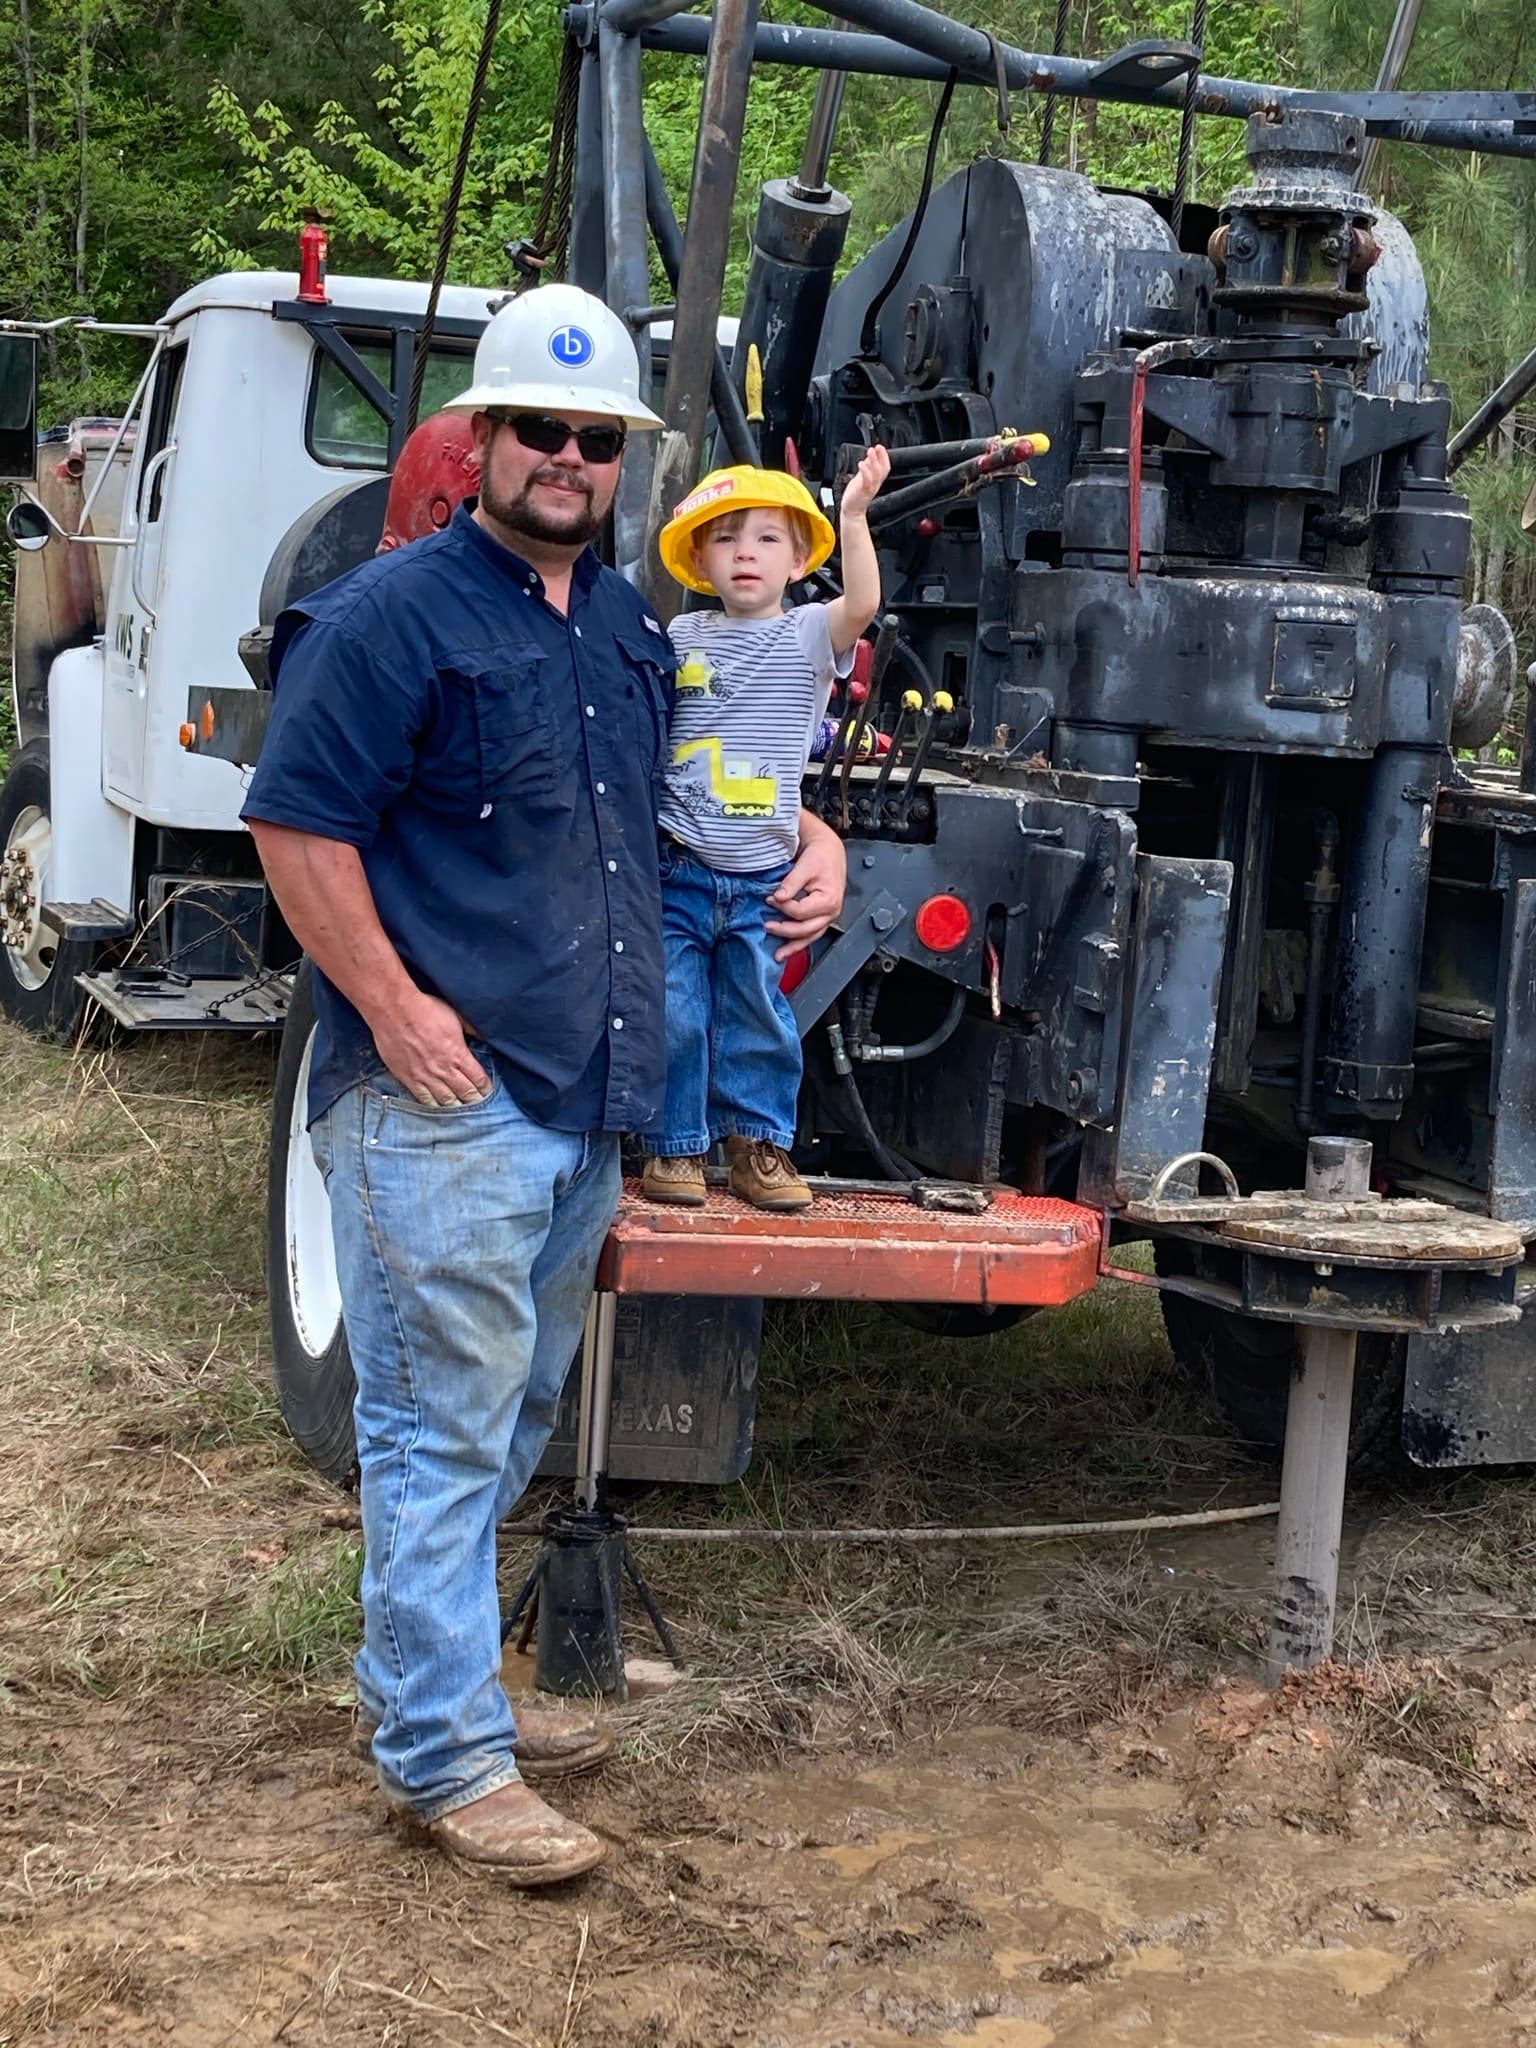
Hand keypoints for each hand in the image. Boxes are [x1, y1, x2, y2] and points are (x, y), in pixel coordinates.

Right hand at [372, 989, 491, 1105]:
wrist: (394, 1011)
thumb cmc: (425, 1010)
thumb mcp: (456, 1016)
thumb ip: (472, 1030)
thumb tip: (484, 1038)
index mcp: (458, 1054)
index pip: (479, 1080)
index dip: (486, 1088)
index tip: (488, 1091)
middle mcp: (444, 1070)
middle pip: (465, 1094)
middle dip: (474, 1100)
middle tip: (479, 1104)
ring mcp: (425, 1076)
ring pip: (446, 1101)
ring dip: (456, 1106)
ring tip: (461, 1107)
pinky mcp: (408, 1078)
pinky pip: (424, 1099)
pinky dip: (434, 1105)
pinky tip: (438, 1107)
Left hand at [766, 824, 846, 959]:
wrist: (829, 852)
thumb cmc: (820, 856)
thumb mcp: (805, 866)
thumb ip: (791, 883)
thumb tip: (778, 897)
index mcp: (829, 900)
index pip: (801, 911)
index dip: (783, 907)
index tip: (769, 898)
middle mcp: (831, 912)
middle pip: (806, 929)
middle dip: (784, 930)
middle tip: (767, 926)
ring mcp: (827, 917)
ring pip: (809, 937)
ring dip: (792, 946)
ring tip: (778, 955)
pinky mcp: (822, 917)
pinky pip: (810, 934)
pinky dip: (798, 943)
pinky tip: (787, 949)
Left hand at [838, 443, 890, 523]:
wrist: (852, 510)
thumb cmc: (856, 495)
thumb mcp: (862, 478)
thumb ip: (866, 468)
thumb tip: (869, 457)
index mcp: (876, 480)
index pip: (885, 467)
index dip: (884, 456)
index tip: (880, 446)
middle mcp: (875, 484)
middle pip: (883, 469)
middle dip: (881, 457)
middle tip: (877, 447)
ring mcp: (870, 488)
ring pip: (876, 474)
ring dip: (874, 461)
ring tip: (870, 451)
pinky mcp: (863, 491)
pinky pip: (867, 481)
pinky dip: (865, 471)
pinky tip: (862, 464)